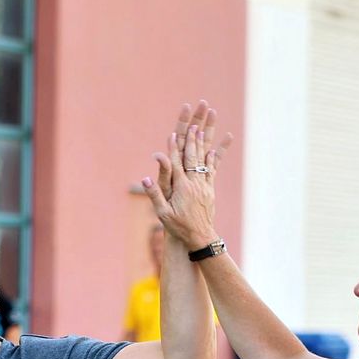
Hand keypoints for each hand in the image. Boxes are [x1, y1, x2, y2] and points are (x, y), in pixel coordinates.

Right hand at [142, 100, 231, 249]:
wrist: (200, 239)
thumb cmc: (178, 227)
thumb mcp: (163, 213)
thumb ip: (155, 193)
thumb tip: (146, 178)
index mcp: (181, 187)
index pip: (176, 162)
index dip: (174, 146)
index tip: (174, 132)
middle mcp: (194, 183)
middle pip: (192, 154)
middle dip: (194, 135)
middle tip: (196, 119)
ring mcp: (203, 185)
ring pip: (203, 159)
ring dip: (203, 141)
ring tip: (204, 126)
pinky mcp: (209, 190)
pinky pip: (212, 170)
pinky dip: (212, 158)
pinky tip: (212, 149)